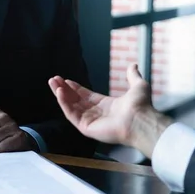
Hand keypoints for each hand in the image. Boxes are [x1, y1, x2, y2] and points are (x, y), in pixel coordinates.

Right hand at [48, 63, 171, 157]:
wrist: (140, 120)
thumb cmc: (141, 106)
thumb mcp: (138, 85)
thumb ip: (132, 76)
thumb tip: (133, 65)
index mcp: (106, 106)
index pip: (86, 96)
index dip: (76, 88)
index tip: (66, 80)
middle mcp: (97, 114)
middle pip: (75, 101)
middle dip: (64, 90)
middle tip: (54, 80)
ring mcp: (91, 122)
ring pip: (71, 107)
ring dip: (61, 95)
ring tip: (53, 83)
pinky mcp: (86, 128)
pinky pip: (72, 115)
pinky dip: (64, 104)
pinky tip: (60, 92)